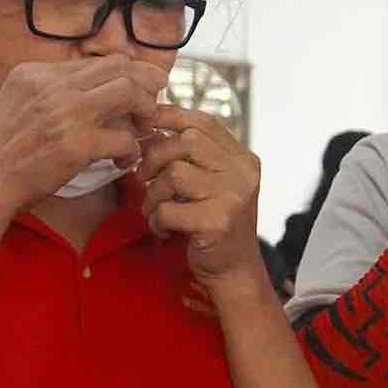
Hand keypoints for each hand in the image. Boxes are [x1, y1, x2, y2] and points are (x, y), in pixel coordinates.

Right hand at [0, 57, 165, 212]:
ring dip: (145, 111)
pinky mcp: (77, 145)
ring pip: (130, 92)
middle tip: (149, 109)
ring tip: (140, 131)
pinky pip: (124, 138)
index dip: (129, 73)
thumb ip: (53, 91)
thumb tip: (93, 89)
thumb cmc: (1, 148)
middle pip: (122, 67)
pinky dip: (131, 150)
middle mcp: (54, 85)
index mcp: (39, 72)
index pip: (100, 60)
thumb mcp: (20, 101)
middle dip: (146, 86)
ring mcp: (67, 113)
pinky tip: (122, 160)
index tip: (140, 89)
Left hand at [138, 105, 269, 297]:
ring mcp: (232, 197)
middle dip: (155, 157)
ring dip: (153, 194)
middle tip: (144, 177)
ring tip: (155, 208)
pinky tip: (163, 228)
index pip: (204, 122)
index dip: (170, 117)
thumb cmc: (216, 225)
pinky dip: (156, 220)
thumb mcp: (214, 183)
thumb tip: (152, 126)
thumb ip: (196, 157)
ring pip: (174, 174)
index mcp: (243, 159)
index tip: (147, 124)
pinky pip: (168, 209)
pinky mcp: (216, 223)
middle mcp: (242, 174)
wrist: (234, 271)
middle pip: (186, 142)